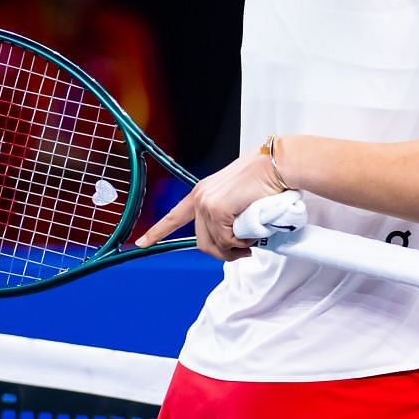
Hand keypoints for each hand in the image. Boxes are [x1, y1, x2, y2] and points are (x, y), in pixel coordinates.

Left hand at [136, 152, 285, 261]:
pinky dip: (244, 241)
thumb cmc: (265, 180)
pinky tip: (253, 227)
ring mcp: (207, 203)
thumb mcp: (238, 199)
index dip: (157, 232)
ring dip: (237, 247)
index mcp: (202, 192)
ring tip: (253, 236)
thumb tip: (232, 241)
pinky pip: (229, 240)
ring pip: (216, 244)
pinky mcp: (218, 209)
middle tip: (244, 251)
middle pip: (202, 242)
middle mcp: (200, 197)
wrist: (277, 165)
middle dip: (224, 253)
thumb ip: (228, 216)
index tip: (142, 243)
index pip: (174, 216)